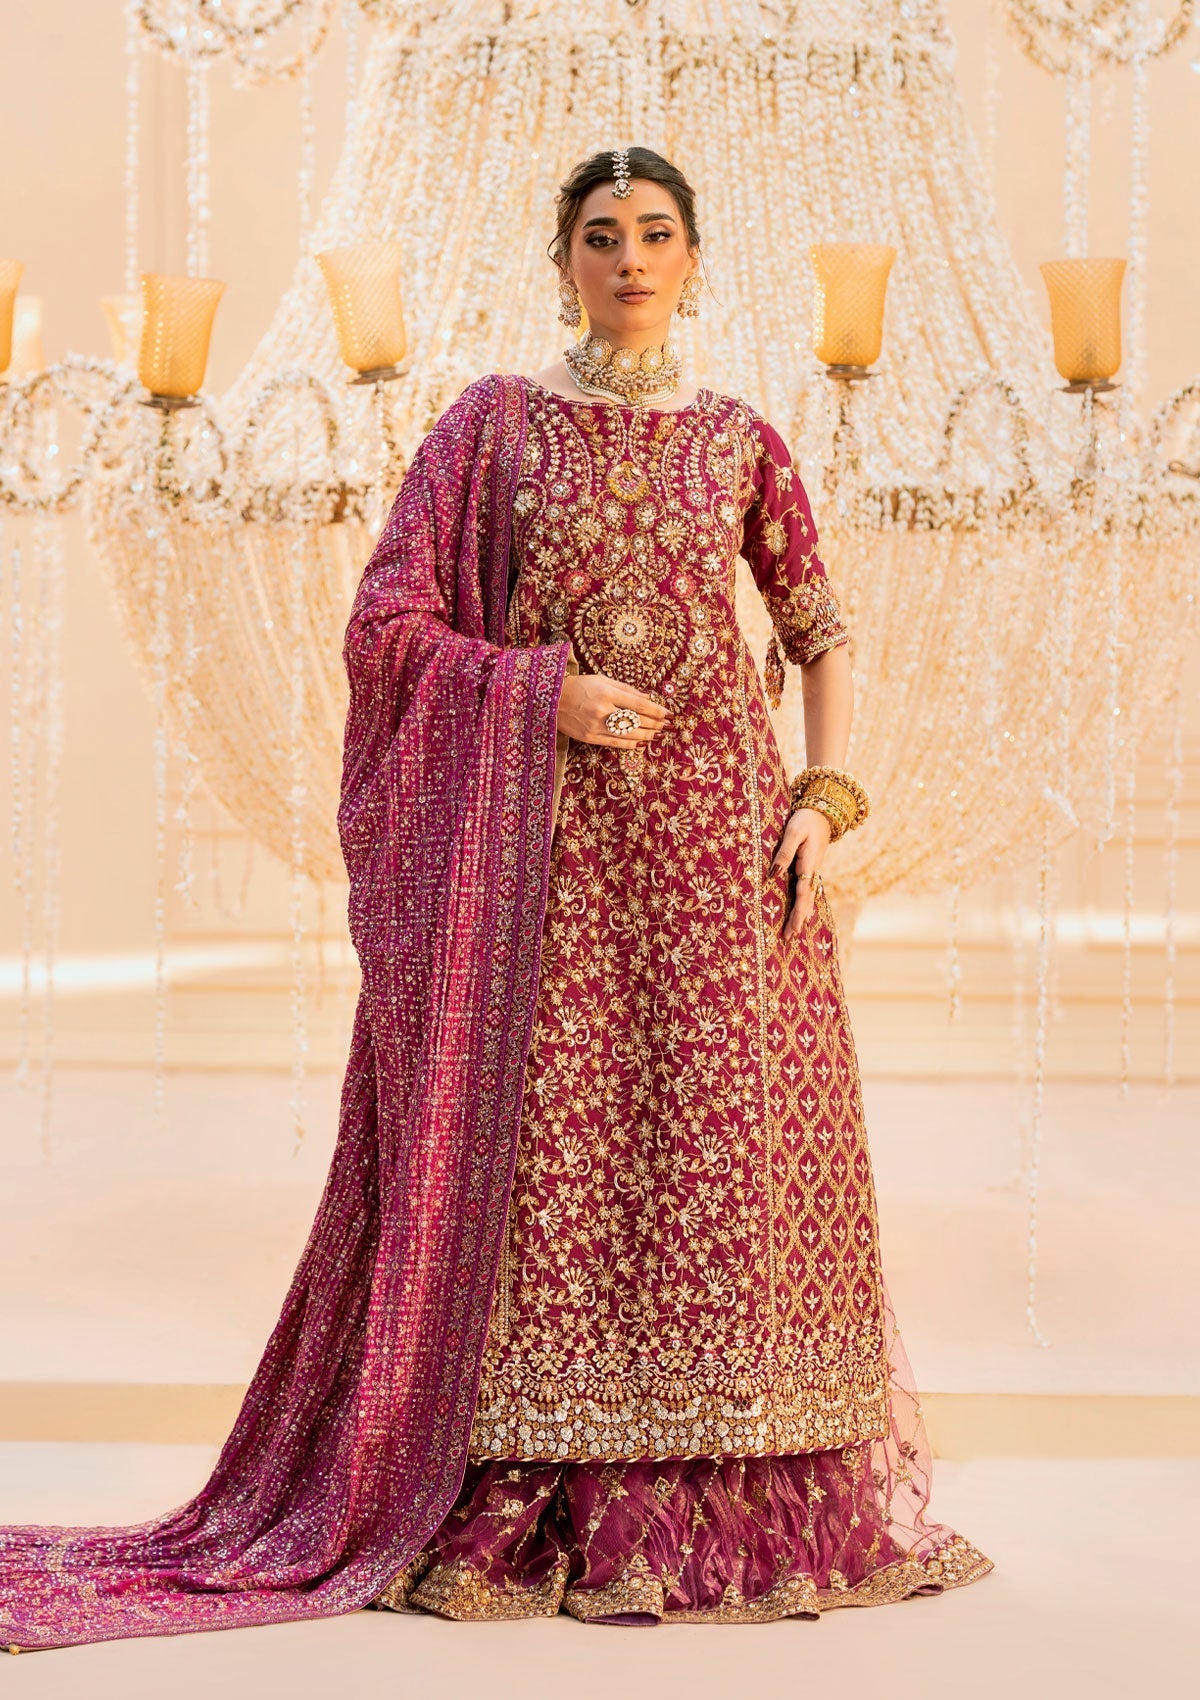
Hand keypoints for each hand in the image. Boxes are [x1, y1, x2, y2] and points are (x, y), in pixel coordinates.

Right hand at [556, 673, 670, 746]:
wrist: (551, 700)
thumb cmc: (579, 686)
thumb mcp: (602, 680)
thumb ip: (626, 689)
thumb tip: (648, 698)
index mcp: (607, 693)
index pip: (638, 704)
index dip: (656, 711)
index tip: (668, 714)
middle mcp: (602, 710)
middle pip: (636, 720)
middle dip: (654, 724)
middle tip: (667, 726)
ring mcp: (596, 726)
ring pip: (628, 734)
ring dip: (646, 735)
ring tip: (658, 735)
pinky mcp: (590, 738)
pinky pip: (615, 743)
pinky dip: (629, 743)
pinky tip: (640, 743)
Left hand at [771, 807, 830, 938]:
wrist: (822, 810)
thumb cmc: (805, 820)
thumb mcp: (792, 833)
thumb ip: (783, 854)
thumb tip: (772, 875)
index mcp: (808, 865)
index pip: (802, 894)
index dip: (798, 913)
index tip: (793, 930)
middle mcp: (812, 871)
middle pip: (806, 900)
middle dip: (798, 920)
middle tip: (790, 938)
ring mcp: (812, 869)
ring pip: (807, 897)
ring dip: (801, 914)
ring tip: (795, 931)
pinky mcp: (809, 866)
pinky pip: (806, 889)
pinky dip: (804, 903)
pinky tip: (802, 912)